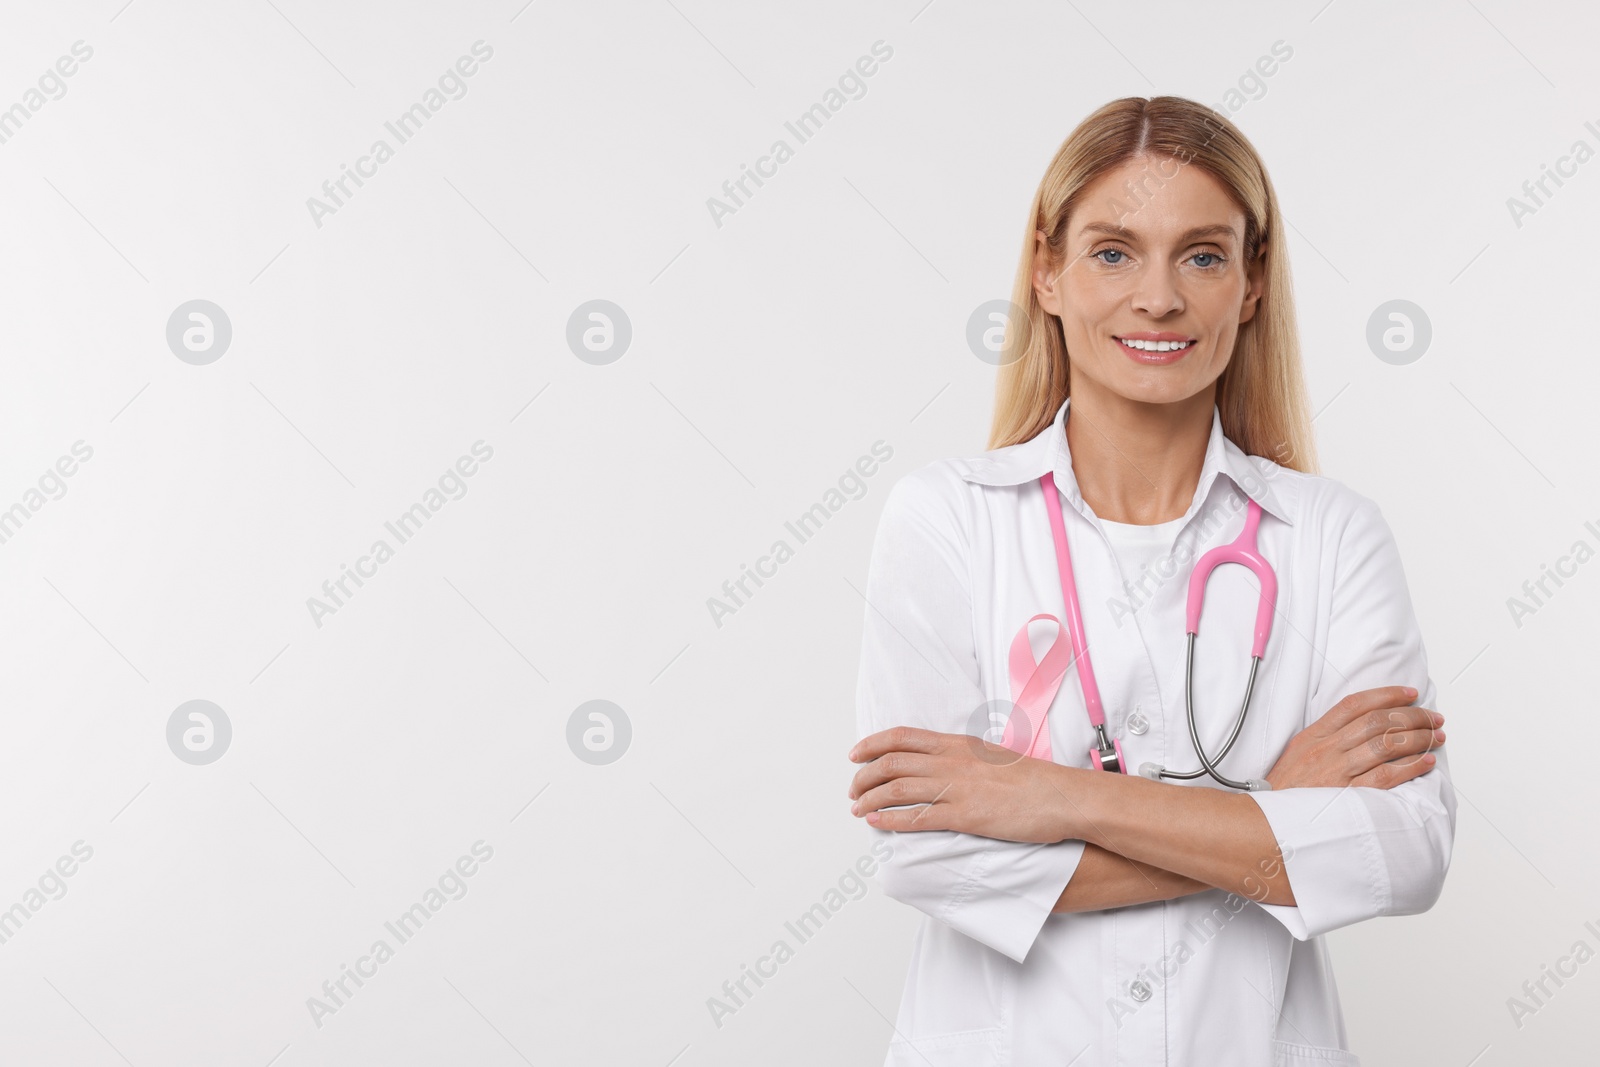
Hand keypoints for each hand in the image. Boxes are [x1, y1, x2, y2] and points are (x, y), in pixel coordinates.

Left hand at [847, 727, 1076, 841]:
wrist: (1062, 797)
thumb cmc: (1033, 780)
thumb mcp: (992, 756)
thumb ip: (964, 758)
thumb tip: (942, 764)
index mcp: (957, 744)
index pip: (902, 737)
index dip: (872, 744)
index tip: (854, 755)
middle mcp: (951, 762)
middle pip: (891, 763)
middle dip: (864, 776)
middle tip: (853, 790)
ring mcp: (957, 789)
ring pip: (897, 789)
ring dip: (870, 800)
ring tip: (857, 809)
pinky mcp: (965, 817)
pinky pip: (917, 818)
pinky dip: (890, 820)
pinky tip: (877, 824)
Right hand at [1265, 685, 1442, 790]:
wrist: (1269, 825)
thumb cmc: (1286, 792)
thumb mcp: (1297, 755)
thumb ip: (1324, 738)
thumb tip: (1361, 726)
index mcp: (1313, 736)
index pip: (1354, 705)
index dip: (1385, 695)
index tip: (1409, 694)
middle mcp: (1327, 750)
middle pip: (1376, 722)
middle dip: (1412, 716)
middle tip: (1433, 717)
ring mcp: (1338, 772)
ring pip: (1386, 745)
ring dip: (1418, 738)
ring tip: (1436, 736)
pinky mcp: (1349, 796)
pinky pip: (1387, 776)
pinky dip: (1410, 766)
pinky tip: (1426, 761)